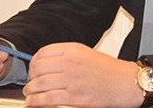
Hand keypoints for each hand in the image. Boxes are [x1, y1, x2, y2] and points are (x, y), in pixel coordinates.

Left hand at [24, 42, 144, 106]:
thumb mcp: (86, 53)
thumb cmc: (107, 70)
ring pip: (39, 85)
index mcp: (73, 50)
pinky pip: (46, 99)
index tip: (34, 68)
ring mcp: (71, 81)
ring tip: (30, 92)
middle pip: (38, 68)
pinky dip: (35, 101)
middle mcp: (71, 63)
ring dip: (30, 90)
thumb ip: (65, 56)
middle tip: (31, 81)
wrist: (123, 83)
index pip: (42, 53)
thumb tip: (43, 63)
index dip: (34, 62)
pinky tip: (33, 101)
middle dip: (31, 77)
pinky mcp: (73, 98)